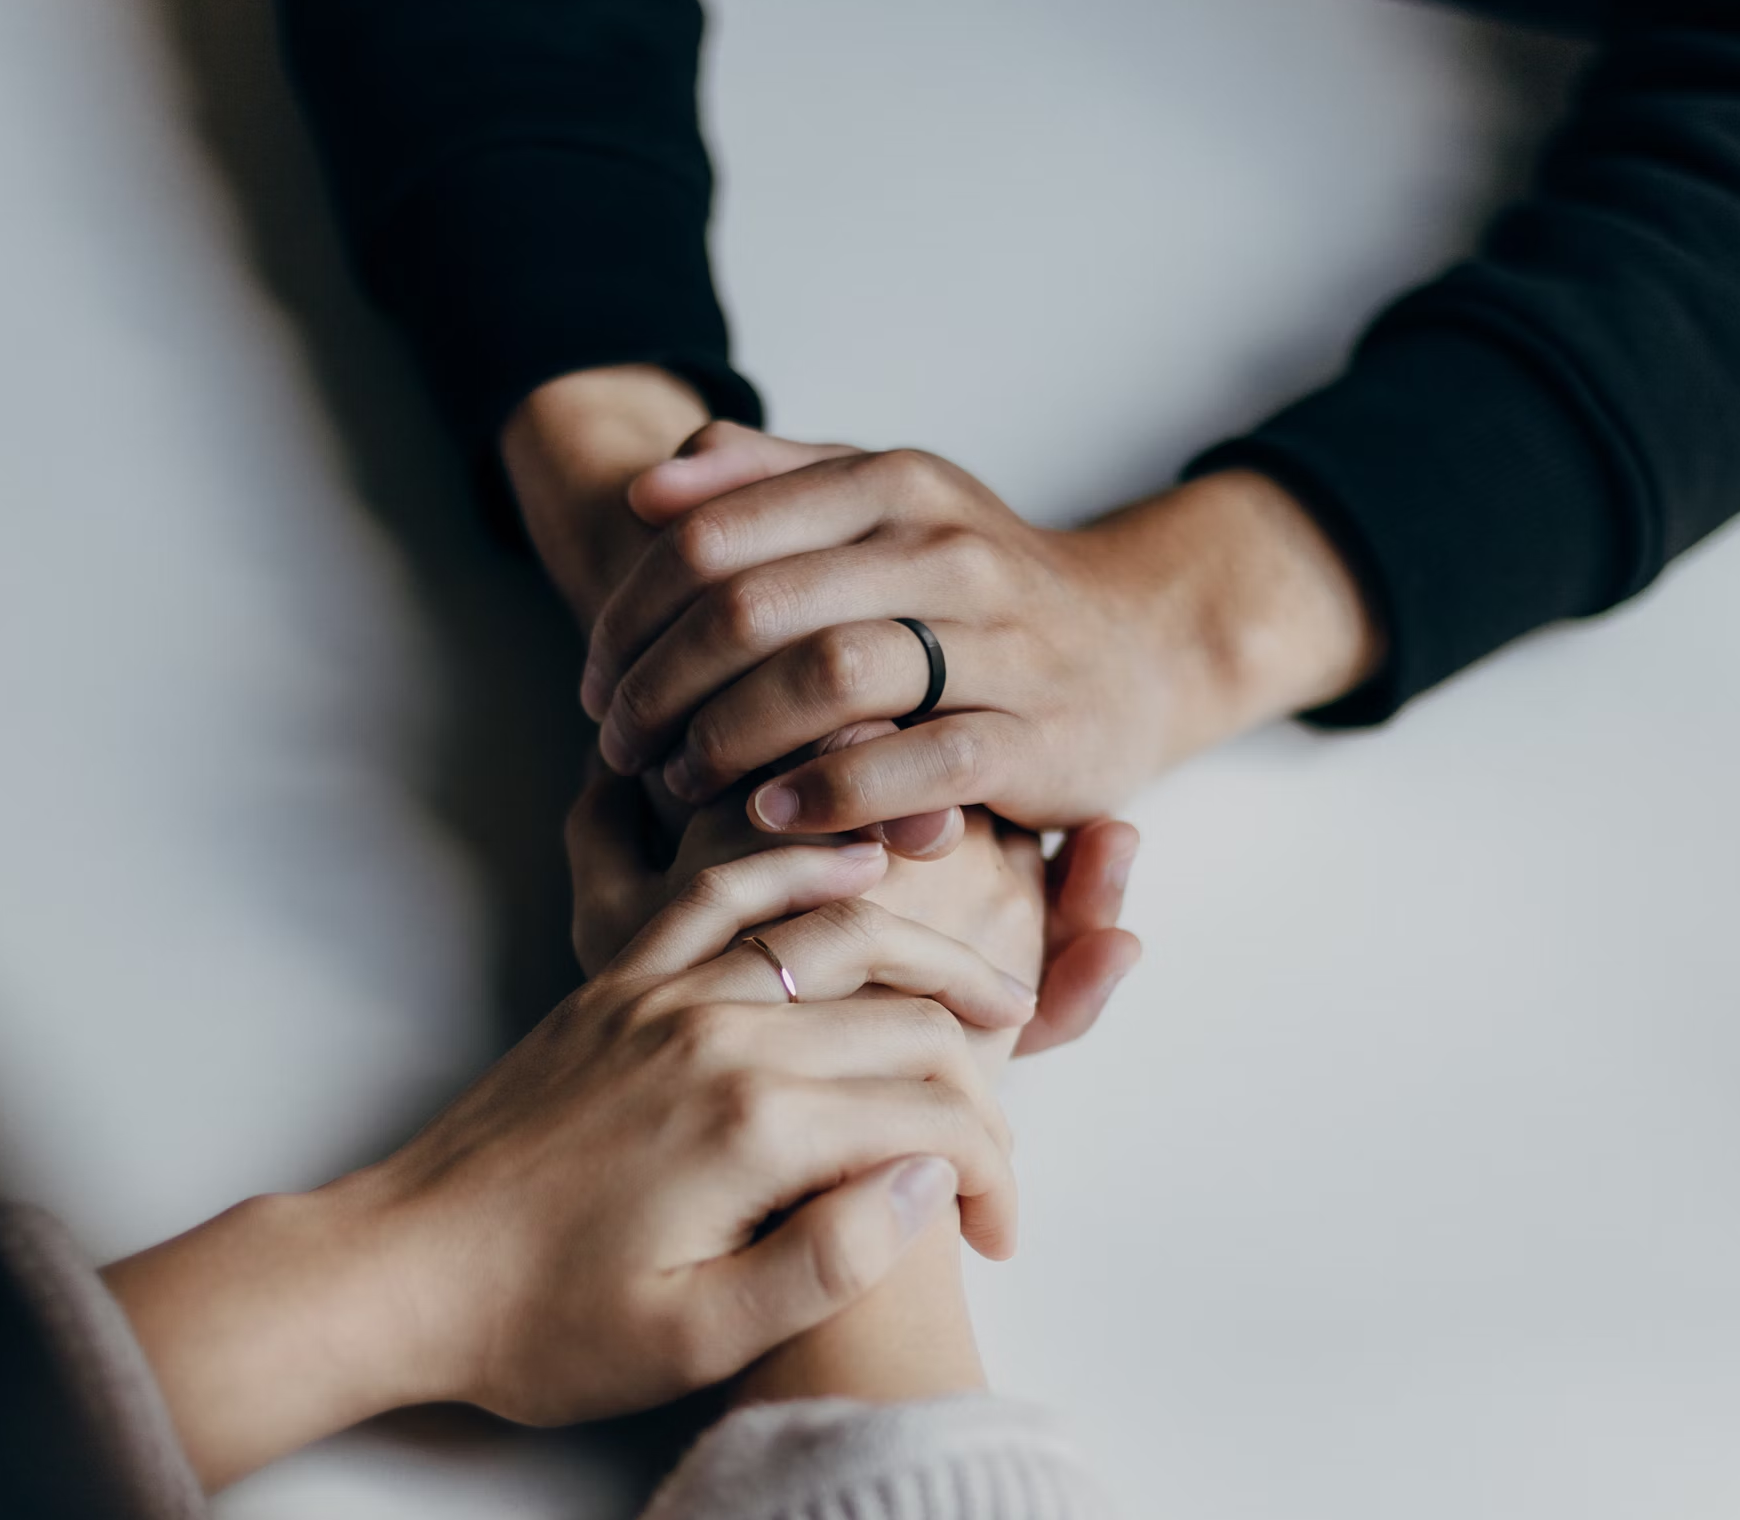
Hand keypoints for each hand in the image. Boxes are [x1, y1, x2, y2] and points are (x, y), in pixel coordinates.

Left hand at [108, 843, 1031, 1488]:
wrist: (399, 1272)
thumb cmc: (542, 1328)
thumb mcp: (693, 1341)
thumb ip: (828, 1265)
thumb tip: (925, 1182)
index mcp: (755, 1129)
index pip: (931, 1118)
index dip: (990, 1174)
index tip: (995, 1237)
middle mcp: (721, 1035)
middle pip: (906, 1024)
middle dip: (981, 1084)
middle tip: (1001, 1145)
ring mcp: (666, 995)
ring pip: (839, 938)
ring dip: (930, 961)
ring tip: (994, 999)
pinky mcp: (621, 984)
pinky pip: (722, 895)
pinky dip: (797, 872)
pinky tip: (854, 870)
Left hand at [503, 385, 1141, 1048]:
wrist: (1142, 645)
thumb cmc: (982, 587)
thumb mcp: (889, 506)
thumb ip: (774, 483)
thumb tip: (653, 484)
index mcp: (890, 487)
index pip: (715, 534)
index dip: (631, 612)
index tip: (597, 675)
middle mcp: (943, 550)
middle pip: (754, 607)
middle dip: (659, 685)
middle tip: (619, 742)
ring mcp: (996, 644)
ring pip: (828, 676)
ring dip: (728, 739)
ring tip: (681, 781)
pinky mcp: (1034, 737)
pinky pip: (916, 764)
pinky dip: (830, 793)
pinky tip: (772, 815)